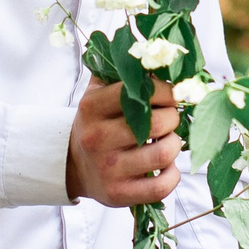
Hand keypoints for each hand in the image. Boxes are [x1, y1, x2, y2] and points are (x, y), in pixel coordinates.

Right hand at [65, 80, 181, 206]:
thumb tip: (156, 54)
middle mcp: (97, 138)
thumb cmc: (96, 123)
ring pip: (163, 154)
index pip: (140, 92)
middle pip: (158, 123)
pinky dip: (172, 175)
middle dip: (173, 118)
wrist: (74, 165)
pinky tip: (166, 166)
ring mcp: (108, 169)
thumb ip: (121, 70)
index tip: (173, 95)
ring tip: (167, 141)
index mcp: (92, 107)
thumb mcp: (98, 92)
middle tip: (170, 118)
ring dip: (174, 145)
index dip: (167, 92)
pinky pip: (161, 186)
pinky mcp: (118, 194)